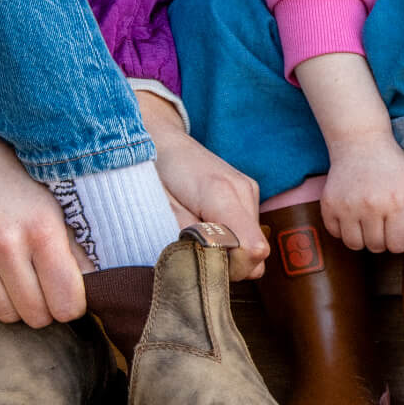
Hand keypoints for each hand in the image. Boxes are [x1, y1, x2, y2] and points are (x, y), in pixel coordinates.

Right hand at [0, 97, 87, 326]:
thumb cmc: (19, 181)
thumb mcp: (58, 206)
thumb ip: (77, 251)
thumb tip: (100, 289)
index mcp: (42, 230)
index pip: (67, 303)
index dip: (72, 305)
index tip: (69, 296)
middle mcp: (3, 244)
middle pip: (36, 315)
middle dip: (45, 307)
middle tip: (43, 287)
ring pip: (6, 314)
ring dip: (16, 302)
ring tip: (18, 275)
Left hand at [137, 92, 267, 281]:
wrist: (155, 135)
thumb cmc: (147, 170)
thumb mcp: (156, 208)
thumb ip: (184, 236)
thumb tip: (208, 268)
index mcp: (220, 192)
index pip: (252, 250)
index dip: (226, 269)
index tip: (196, 263)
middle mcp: (243, 191)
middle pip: (256, 254)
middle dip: (225, 264)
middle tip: (188, 251)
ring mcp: (248, 191)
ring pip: (253, 246)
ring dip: (225, 252)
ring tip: (191, 234)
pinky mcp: (247, 193)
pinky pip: (247, 233)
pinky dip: (227, 240)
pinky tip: (202, 225)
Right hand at [320, 134, 403, 254]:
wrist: (361, 143)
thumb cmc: (395, 166)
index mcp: (396, 202)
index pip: (398, 245)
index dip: (399, 240)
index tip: (398, 230)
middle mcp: (370, 206)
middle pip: (376, 247)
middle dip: (382, 240)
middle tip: (383, 224)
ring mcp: (347, 206)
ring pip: (354, 244)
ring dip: (362, 238)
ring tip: (367, 222)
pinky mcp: (329, 205)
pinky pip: (335, 233)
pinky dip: (343, 229)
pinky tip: (352, 215)